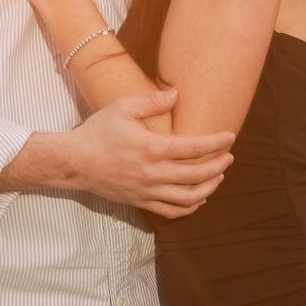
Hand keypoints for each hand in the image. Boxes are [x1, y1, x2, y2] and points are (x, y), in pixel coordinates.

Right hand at [66, 89, 234, 217]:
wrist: (74, 162)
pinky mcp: (140, 202)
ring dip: (209, 187)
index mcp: (152, 148)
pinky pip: (172, 211)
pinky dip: (190, 207)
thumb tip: (177, 94)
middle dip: (219, 165)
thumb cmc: (98, 132)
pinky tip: (199, 197)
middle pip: (197, 174)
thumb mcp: (122, 107)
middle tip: (229, 156)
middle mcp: (153, 173)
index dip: (216, 142)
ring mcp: (147, 191)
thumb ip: (151, 101)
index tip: (230, 136)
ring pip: (189, 197)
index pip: (194, 147)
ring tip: (218, 176)